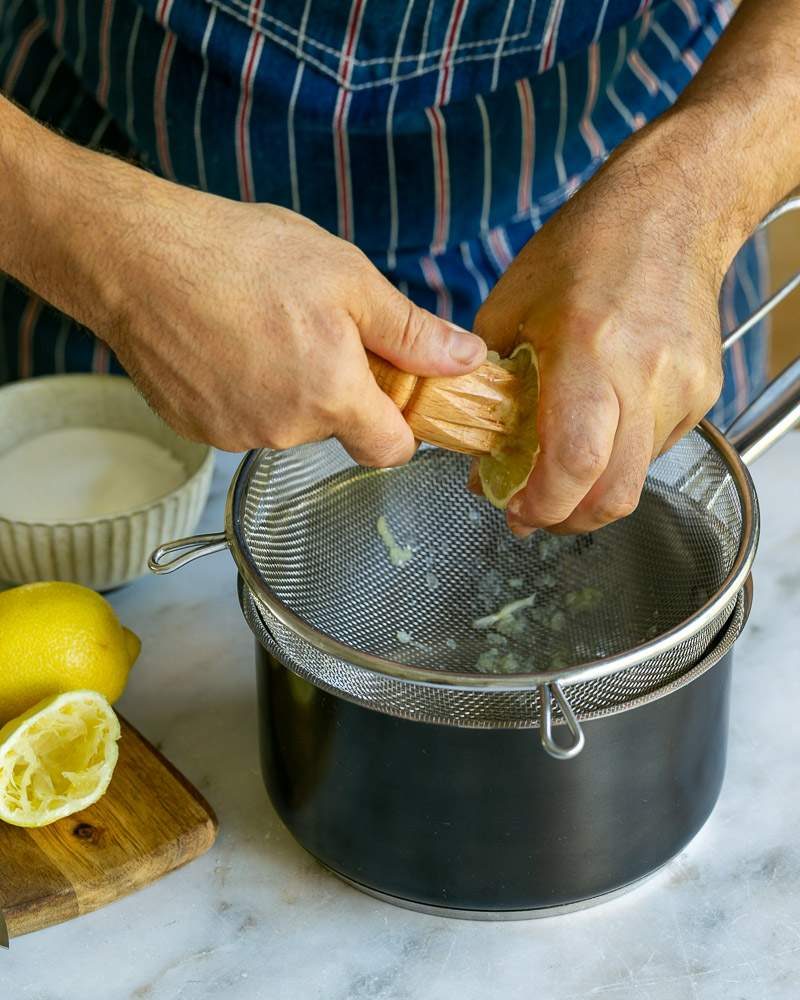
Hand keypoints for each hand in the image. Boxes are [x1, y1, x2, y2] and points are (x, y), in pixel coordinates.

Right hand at [97, 187, 485, 462]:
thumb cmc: (243, 255)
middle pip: (337, 429)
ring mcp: (237, 434)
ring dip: (287, 388)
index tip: (392, 390)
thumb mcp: (348, 279)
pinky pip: (241, 419)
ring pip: (287, 424)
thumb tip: (467, 361)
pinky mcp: (196, 430)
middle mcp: (287, 430)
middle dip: (336, 388)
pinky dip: (243, 391)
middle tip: (311, 328)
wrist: (137, 255)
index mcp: (334, 395)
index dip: (401, 423)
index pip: (391, 451)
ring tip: (259, 327)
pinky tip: (224, 344)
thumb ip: (412, 332)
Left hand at [474, 119, 739, 535]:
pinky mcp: (702, 391)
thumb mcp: (511, 306)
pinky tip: (596, 430)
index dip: (542, 504)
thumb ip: (490, 381)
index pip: (573, 462)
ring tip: (557, 468)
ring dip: (592, 490)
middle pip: (614, 493)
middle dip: (567, 519)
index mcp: (588, 349)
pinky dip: (619, 458)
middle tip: (532, 512)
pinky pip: (656, 450)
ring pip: (636, 478)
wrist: (674, 209)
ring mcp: (682, 387)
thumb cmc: (587, 246)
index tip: (514, 510)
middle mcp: (645, 374)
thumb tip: (478, 445)